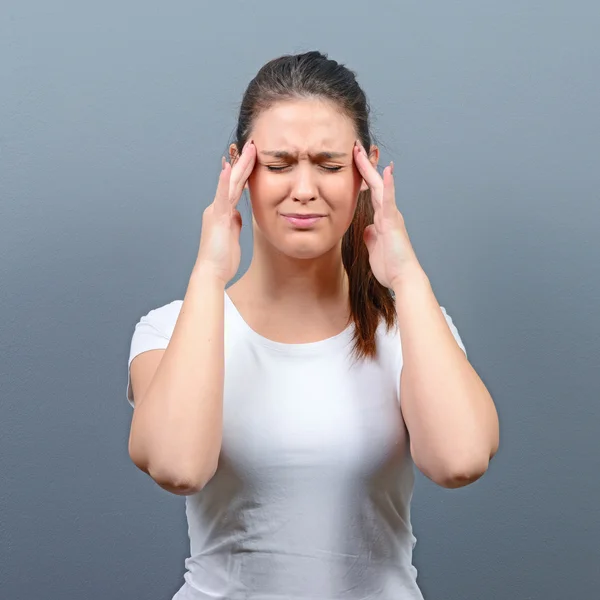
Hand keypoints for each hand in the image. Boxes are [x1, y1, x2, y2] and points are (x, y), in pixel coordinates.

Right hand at [194, 141, 255, 283]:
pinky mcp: (217, 217)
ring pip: (231, 184)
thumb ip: (234, 223)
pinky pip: (222, 197)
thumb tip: (238, 215)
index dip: (244, 172)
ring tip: (248, 149)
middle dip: (244, 162)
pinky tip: (228, 168)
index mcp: (223, 212)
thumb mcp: (232, 237)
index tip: (252, 157)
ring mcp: (217, 211)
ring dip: (239, 165)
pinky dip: (224, 182)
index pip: (236, 187)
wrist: (211, 271)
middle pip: (234, 180)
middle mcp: (218, 208)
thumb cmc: (222, 259)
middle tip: (253, 144)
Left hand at [353, 142, 422, 288]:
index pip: (371, 193)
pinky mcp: (392, 222)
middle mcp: (388, 213)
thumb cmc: (391, 267)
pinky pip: (389, 200)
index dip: (363, 178)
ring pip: (380, 187)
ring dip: (371, 168)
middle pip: (374, 184)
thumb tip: (367, 229)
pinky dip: (388, 185)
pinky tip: (386, 171)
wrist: (403, 278)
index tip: (354, 162)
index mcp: (382, 219)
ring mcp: (391, 216)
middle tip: (355, 147)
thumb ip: (371, 236)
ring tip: (361, 151)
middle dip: (364, 166)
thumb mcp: (374, 248)